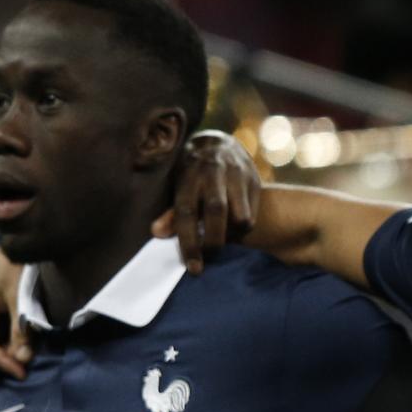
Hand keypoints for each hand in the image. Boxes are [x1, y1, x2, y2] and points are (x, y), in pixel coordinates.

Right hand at [0, 248, 28, 377]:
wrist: (21, 249)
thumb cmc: (18, 270)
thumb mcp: (20, 299)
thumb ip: (21, 330)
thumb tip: (23, 359)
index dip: (4, 364)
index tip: (24, 374)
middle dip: (3, 364)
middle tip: (28, 369)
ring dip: (9, 357)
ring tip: (30, 358)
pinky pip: (1, 342)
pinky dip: (13, 348)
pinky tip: (28, 348)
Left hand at [151, 130, 262, 271]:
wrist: (219, 143)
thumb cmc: (191, 172)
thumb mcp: (178, 186)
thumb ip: (172, 211)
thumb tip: (157, 233)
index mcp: (188, 176)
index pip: (186, 213)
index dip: (188, 242)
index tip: (194, 268)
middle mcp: (212, 172)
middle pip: (216, 212)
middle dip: (214, 241)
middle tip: (210, 259)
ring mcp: (236, 174)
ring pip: (241, 216)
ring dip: (233, 235)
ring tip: (225, 240)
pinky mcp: (254, 179)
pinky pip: (253, 213)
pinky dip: (244, 227)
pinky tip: (235, 228)